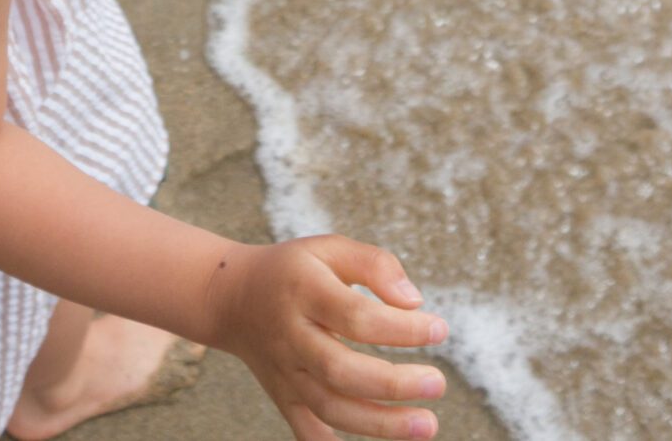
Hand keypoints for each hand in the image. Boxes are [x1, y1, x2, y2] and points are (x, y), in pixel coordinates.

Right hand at [205, 236, 449, 439]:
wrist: (232, 297)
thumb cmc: (295, 270)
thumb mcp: (330, 248)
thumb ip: (375, 265)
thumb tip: (415, 302)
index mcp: (304, 292)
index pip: (356, 317)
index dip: (402, 328)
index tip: (439, 329)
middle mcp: (291, 336)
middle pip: (340, 370)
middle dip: (394, 384)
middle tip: (438, 382)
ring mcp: (285, 372)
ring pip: (329, 408)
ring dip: (380, 424)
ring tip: (427, 425)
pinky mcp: (283, 397)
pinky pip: (306, 431)